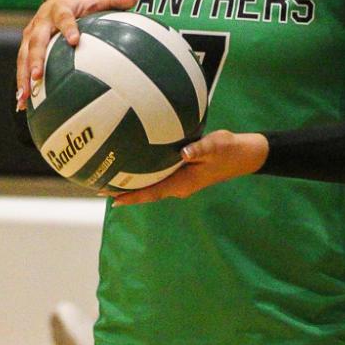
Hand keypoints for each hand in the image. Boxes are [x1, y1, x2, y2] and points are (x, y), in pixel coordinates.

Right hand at [16, 0, 136, 106]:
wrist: (54, 2)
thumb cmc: (78, 5)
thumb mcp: (94, 0)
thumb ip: (113, 1)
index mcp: (60, 9)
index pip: (64, 18)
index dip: (68, 28)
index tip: (74, 41)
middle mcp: (41, 22)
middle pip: (37, 40)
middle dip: (36, 58)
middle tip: (38, 75)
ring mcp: (30, 34)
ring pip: (24, 55)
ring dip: (23, 76)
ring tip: (24, 96)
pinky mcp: (25, 46)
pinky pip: (21, 65)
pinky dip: (21, 83)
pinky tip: (22, 103)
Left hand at [110, 129, 269, 204]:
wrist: (244, 155)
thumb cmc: (229, 150)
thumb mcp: (215, 146)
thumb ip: (199, 149)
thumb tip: (184, 152)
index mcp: (183, 184)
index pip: (152, 193)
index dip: (132, 197)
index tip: (111, 199)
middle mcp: (179, 186)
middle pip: (147, 192)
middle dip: (125, 191)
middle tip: (100, 187)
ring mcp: (181, 181)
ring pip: (152, 185)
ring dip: (132, 184)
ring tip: (110, 178)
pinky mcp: (183, 173)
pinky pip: (159, 176)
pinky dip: (144, 173)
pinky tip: (134, 164)